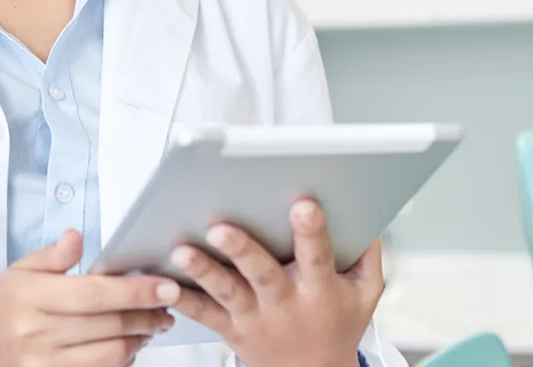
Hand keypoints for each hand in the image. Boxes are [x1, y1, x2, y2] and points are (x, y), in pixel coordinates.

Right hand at [0, 229, 181, 366]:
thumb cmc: (13, 304)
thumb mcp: (22, 271)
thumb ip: (52, 255)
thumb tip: (75, 237)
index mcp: (29, 298)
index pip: (93, 294)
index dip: (134, 291)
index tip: (165, 286)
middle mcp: (35, 334)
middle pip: (109, 324)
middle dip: (147, 313)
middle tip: (168, 303)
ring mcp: (44, 364)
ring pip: (112, 352)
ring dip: (142, 336)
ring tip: (154, 322)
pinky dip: (125, 358)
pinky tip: (133, 342)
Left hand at [170, 199, 383, 366]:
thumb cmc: (338, 325)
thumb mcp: (366, 293)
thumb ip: (368, 252)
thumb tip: (367, 211)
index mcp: (320, 290)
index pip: (318, 256)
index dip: (312, 230)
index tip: (303, 203)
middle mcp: (285, 304)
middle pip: (262, 274)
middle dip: (243, 249)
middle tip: (221, 227)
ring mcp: (255, 319)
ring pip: (227, 293)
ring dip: (204, 272)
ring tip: (182, 251)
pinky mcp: (232, 330)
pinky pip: (205, 316)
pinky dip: (184, 301)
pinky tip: (164, 284)